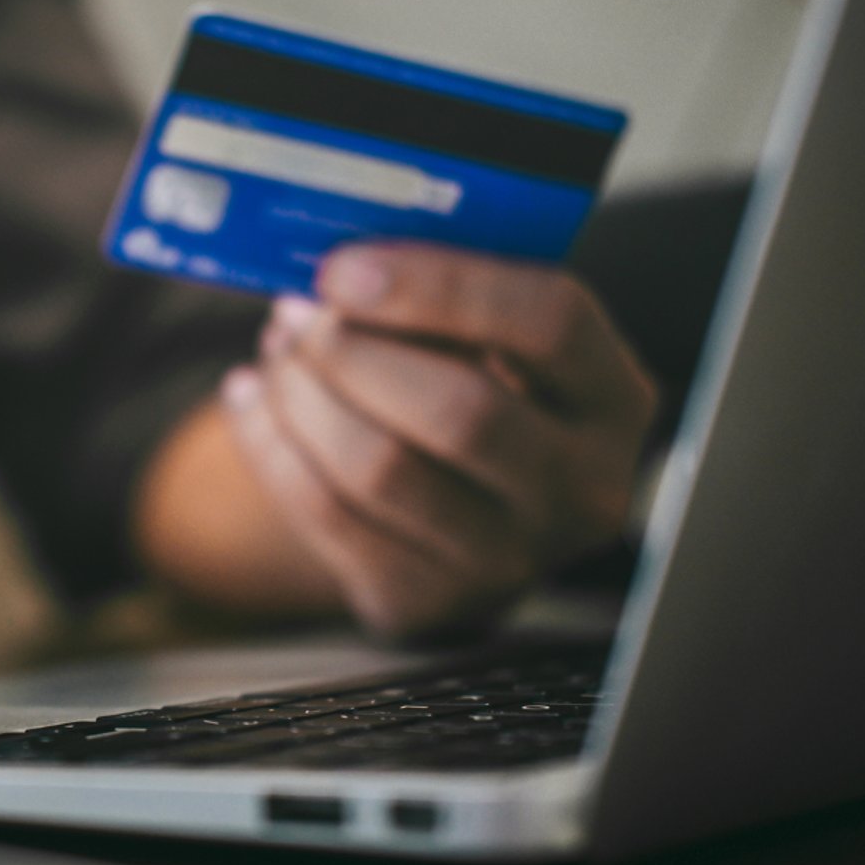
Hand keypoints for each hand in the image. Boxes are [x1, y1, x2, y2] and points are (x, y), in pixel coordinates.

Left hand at [220, 243, 655, 638]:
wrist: (460, 515)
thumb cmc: (474, 390)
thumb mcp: (492, 341)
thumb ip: (444, 297)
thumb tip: (339, 263)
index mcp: (615, 399)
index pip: (551, 324)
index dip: (439, 286)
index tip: (346, 267)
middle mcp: (581, 490)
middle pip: (460, 410)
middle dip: (354, 351)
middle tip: (297, 311)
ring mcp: (506, 561)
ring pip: (380, 469)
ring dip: (303, 396)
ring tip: (277, 350)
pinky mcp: (423, 601)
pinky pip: (326, 516)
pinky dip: (270, 444)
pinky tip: (250, 399)